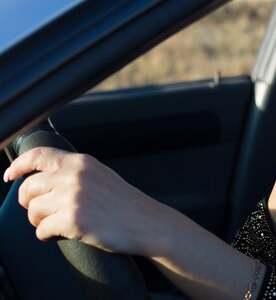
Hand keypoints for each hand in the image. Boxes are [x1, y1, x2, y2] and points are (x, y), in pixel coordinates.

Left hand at [3, 147, 165, 255]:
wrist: (147, 222)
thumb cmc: (126, 203)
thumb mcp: (100, 175)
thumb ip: (74, 172)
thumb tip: (44, 179)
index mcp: (80, 162)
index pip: (37, 156)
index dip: (18, 166)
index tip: (9, 176)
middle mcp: (73, 176)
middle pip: (28, 187)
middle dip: (28, 203)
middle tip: (40, 211)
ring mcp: (72, 198)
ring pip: (32, 210)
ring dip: (39, 220)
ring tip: (55, 223)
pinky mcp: (73, 220)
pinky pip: (41, 230)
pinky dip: (46, 234)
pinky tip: (60, 233)